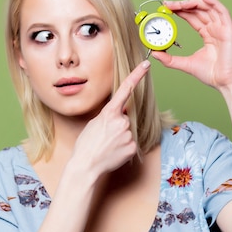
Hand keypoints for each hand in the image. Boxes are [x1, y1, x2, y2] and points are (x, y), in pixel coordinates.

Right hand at [71, 60, 150, 175]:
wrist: (86, 165)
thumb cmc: (86, 145)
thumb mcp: (94, 123)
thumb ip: (109, 116)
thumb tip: (120, 115)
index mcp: (109, 113)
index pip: (125, 90)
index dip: (137, 75)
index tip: (146, 65)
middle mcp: (121, 121)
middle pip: (126, 118)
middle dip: (118, 125)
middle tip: (105, 136)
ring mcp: (128, 135)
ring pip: (128, 131)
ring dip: (120, 137)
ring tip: (107, 146)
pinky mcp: (132, 147)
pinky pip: (131, 143)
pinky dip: (123, 147)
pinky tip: (113, 152)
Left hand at [151, 0, 231, 91]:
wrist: (223, 82)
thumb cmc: (210, 74)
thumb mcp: (185, 64)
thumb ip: (170, 59)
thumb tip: (154, 54)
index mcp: (207, 34)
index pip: (192, 17)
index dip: (180, 11)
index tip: (167, 8)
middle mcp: (215, 29)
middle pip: (198, 11)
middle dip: (183, 6)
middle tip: (168, 4)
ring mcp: (222, 28)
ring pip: (208, 9)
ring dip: (193, 3)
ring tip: (179, 3)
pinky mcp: (229, 31)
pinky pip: (223, 12)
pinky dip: (214, 3)